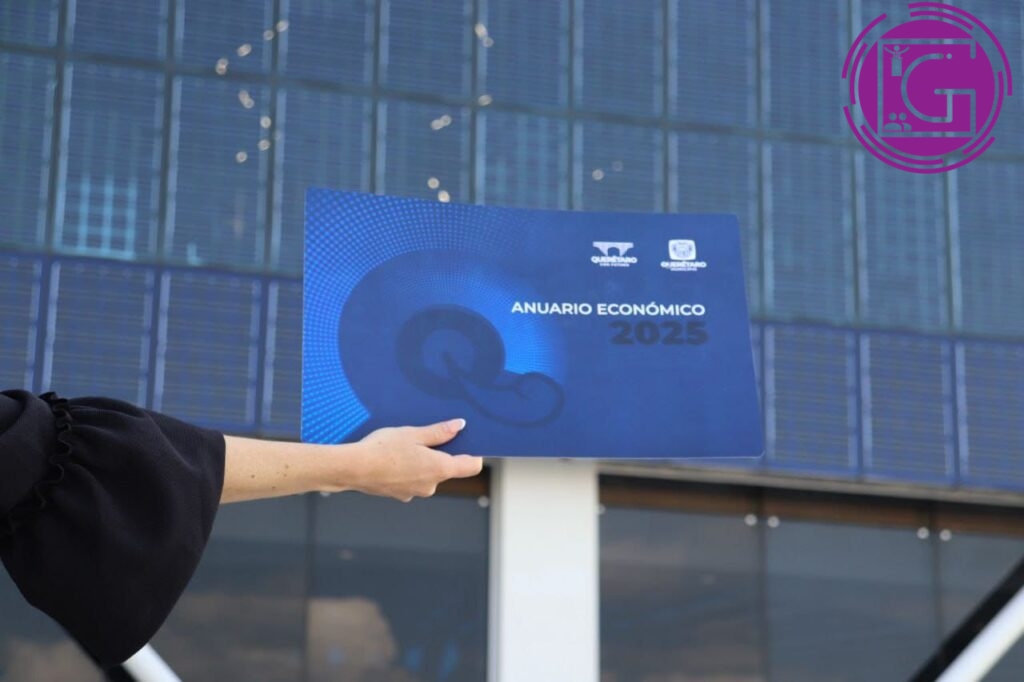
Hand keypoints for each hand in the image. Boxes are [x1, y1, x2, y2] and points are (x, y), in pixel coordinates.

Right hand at [350, 419, 482, 501]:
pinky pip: (412, 480)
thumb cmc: (383, 449)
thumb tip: (459, 426)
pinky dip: (407, 471)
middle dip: (439, 453)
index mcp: (440, 469)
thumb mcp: (413, 434)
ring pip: (427, 474)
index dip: (474, 454)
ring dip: (421, 462)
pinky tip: (392, 459)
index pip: (471, 466)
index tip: (468, 442)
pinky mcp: (401, 495)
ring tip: (402, 447)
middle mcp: (431, 485)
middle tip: (423, 437)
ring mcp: (415, 492)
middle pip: (446, 468)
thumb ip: (439, 432)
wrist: (353, 469)